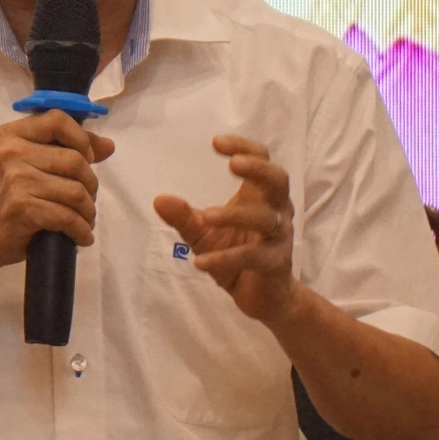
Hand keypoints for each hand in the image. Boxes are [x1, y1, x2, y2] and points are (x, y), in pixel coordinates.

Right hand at [0, 110, 116, 269]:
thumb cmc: (7, 197)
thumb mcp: (29, 164)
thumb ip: (66, 149)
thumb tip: (108, 146)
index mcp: (12, 134)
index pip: (58, 120)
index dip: (82, 139)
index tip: (87, 158)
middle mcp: (12, 152)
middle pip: (75, 160)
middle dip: (90, 184)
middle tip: (86, 199)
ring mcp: (16, 179)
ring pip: (76, 191)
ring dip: (87, 211)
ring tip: (84, 219)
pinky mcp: (23, 207)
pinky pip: (68, 216)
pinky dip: (81, 230)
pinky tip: (81, 236)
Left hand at [152, 135, 302, 325]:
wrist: (263, 297)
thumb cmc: (235, 254)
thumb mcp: (204, 233)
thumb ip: (184, 216)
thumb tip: (159, 199)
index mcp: (260, 195)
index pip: (262, 160)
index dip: (244, 147)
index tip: (215, 142)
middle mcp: (276, 211)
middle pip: (278, 180)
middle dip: (257, 169)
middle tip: (232, 164)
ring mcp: (279, 238)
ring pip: (266, 219)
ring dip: (235, 215)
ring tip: (206, 216)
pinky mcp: (275, 264)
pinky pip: (252, 256)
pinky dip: (226, 258)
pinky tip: (200, 262)